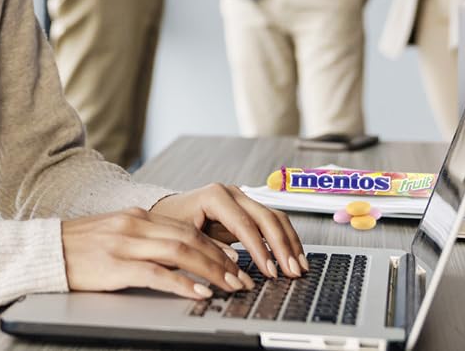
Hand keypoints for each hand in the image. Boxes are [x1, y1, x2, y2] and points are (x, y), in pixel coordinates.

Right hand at [62, 207, 253, 299]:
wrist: (46, 251)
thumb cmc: (80, 248)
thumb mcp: (116, 234)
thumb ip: (143, 238)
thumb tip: (176, 254)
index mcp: (138, 216)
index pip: (186, 228)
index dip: (215, 244)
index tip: (235, 260)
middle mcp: (136, 225)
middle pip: (189, 238)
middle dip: (220, 259)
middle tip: (241, 277)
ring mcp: (126, 244)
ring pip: (180, 252)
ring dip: (210, 270)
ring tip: (230, 286)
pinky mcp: (116, 266)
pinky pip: (157, 274)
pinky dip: (182, 283)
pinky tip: (198, 292)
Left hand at [151, 183, 307, 279]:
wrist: (165, 212)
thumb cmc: (171, 224)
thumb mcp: (185, 238)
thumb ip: (210, 250)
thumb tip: (236, 267)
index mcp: (215, 196)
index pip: (244, 224)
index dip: (259, 249)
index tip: (270, 271)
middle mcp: (232, 193)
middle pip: (266, 217)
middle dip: (281, 246)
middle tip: (291, 271)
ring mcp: (241, 199)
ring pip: (274, 217)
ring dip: (289, 242)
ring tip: (299, 267)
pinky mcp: (247, 209)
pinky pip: (271, 221)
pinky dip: (284, 239)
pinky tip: (292, 256)